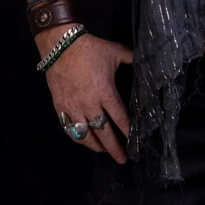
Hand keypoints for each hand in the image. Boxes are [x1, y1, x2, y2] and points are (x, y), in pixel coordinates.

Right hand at [37, 29, 132, 162]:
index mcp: (105, 92)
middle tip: (122, 159)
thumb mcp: (115, 51)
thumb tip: (144, 61)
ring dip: (96, 146)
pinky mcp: (60, 107)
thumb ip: (130, 59)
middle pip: (104, 133)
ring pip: (85, 136)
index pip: (120, 118)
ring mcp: (73, 108)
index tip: (135, 143)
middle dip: (114, 148)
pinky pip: (69, 129)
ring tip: (104, 151)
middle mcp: (90, 105)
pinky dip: (77, 138)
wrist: (60, 46)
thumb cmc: (90, 49)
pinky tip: (83, 141)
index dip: (128, 132)